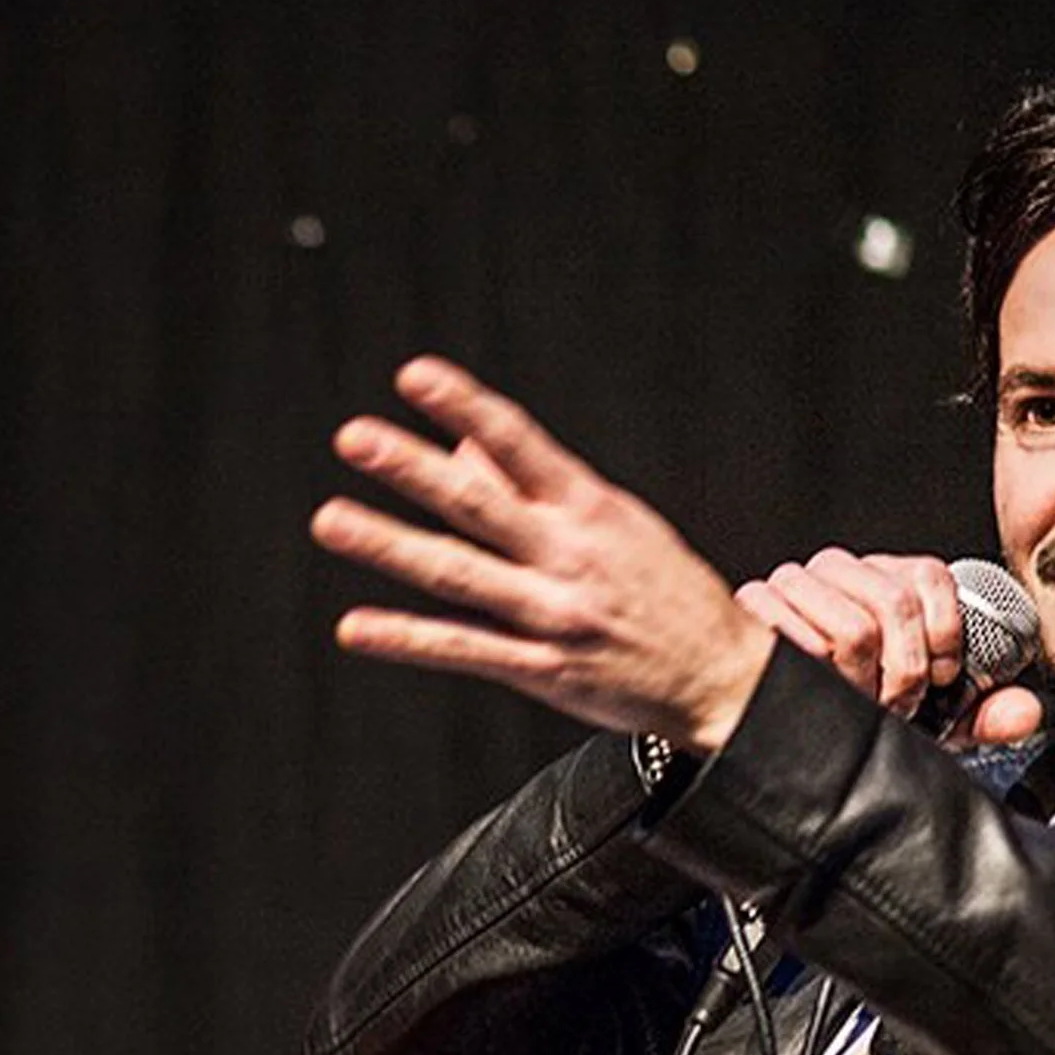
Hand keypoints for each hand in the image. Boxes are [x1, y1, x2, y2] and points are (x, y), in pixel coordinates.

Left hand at [311, 357, 774, 753]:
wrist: (722, 677)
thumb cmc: (665, 592)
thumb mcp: (614, 523)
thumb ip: (536, 488)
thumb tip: (465, 446)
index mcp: (590, 508)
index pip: (520, 443)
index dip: (465, 405)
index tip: (414, 377)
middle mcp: (569, 557)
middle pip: (478, 503)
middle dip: (413, 468)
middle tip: (355, 438)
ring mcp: (553, 615)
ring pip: (458, 574)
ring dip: (390, 546)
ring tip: (333, 520)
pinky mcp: (543, 670)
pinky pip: (463, 650)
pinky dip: (407, 639)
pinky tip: (356, 626)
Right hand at [737, 550, 1042, 746]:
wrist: (767, 721)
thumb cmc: (849, 712)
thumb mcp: (925, 717)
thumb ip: (978, 713)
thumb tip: (1025, 712)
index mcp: (882, 577)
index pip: (928, 576)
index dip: (945, 633)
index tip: (942, 679)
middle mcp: (838, 568)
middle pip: (894, 604)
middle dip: (905, 673)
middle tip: (895, 707)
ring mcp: (793, 583)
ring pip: (852, 630)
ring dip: (861, 686)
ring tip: (853, 705)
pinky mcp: (754, 606)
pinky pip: (801, 643)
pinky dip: (819, 681)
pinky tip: (814, 694)